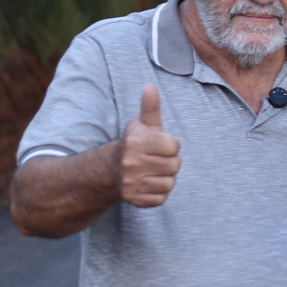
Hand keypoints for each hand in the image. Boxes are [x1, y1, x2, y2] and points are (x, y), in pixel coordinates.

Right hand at [118, 84, 180, 206]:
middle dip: (170, 162)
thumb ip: (150, 107)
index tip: (160, 145)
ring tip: (153, 171)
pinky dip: (158, 192)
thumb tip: (150, 86)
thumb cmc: (135, 144)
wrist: (111, 170)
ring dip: (165, 178)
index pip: (174, 146)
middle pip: (174, 166)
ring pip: (170, 183)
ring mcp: (132, 183)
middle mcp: (131, 163)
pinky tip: (148, 183)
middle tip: (156, 160)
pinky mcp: (135, 200)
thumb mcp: (143, 125)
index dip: (171, 145)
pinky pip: (162, 198)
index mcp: (135, 143)